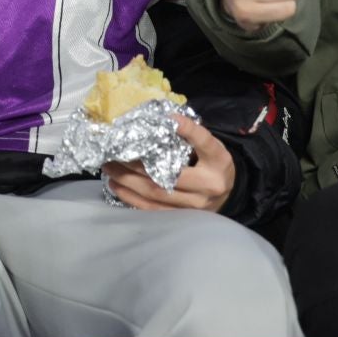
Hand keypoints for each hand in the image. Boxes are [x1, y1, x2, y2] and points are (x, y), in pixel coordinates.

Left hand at [104, 117, 236, 212]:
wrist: (228, 193)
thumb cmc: (212, 163)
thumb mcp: (210, 146)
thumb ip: (190, 135)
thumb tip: (157, 120)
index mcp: (218, 162)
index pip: (203, 142)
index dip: (188, 130)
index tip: (170, 118)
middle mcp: (208, 185)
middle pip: (170, 175)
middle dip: (137, 165)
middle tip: (115, 152)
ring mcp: (195, 206)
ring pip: (157, 194)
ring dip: (128, 181)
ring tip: (109, 168)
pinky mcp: (182, 217)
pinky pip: (153, 210)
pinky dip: (132, 198)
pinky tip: (116, 186)